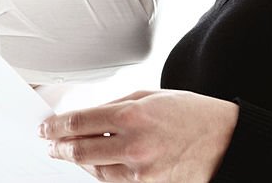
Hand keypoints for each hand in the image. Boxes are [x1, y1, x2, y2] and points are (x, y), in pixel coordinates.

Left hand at [40, 90, 238, 181]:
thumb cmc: (190, 115)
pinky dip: (101, 173)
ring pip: (94, 171)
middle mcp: (133, 146)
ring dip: (78, 162)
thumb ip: (115, 106)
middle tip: (49, 144)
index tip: (45, 128)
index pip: (79, 123)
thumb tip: (85, 117)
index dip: (56, 127)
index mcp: (132, 116)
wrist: (225, 141)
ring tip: (70, 153)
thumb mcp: (150, 96)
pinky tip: (97, 164)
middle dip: (59, 148)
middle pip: (79, 152)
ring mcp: (141, 173)